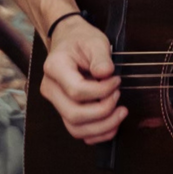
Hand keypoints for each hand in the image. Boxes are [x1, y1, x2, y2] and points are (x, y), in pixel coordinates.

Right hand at [41, 15, 124, 143]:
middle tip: (118, 95)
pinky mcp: (64, 111)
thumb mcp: (94, 41)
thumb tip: (106, 74)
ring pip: (75, 128)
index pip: (76, 90)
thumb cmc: (81, 40)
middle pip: (74, 114)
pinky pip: (78, 131)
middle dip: (104, 111)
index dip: (101, 91)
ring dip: (103, 126)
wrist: (68, 41)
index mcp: (55, 68)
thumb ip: (101, 57)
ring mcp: (56, 102)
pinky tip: (113, 123)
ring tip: (121, 112)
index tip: (116, 81)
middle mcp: (51, 88)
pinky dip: (98, 133)